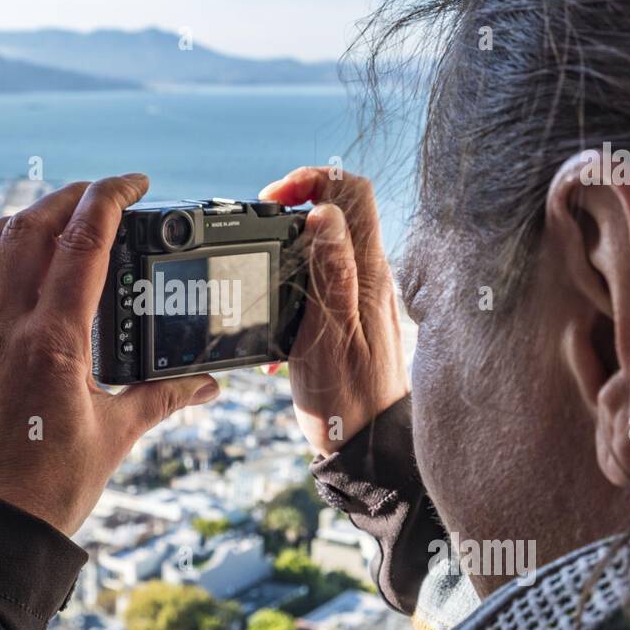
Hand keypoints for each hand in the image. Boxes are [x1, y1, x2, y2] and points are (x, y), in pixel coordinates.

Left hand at [0, 174, 218, 534]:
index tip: (134, 184)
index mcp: (52, 341)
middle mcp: (1, 329)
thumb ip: (163, 397)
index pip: (82, 242)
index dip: (110, 198)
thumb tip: (208, 384)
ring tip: (40, 222)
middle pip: (28, 229)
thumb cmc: (52, 489)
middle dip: (66, 198)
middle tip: (97, 196)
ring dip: (10, 223)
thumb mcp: (118, 436)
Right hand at [260, 167, 408, 456]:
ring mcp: (360, 297)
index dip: (311, 180)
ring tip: (261, 280)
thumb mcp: (326, 333)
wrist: (367, 448)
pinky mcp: (350, 319)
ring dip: (288, 253)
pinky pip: (320, 285)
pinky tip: (277, 326)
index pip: (352, 190)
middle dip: (292, 211)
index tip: (274, 201)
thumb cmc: (347, 399)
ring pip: (324, 247)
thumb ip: (327, 270)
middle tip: (260, 235)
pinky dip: (292, 291)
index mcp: (365, 271)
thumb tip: (323, 213)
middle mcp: (369, 276)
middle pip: (337, 211)